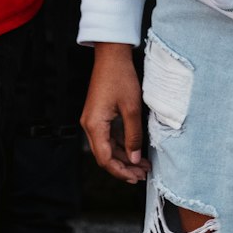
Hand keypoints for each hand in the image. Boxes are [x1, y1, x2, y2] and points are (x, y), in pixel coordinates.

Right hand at [80, 42, 150, 184]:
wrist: (112, 55)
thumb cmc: (121, 77)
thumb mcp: (132, 108)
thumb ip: (133, 135)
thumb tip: (135, 159)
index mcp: (94, 125)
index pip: (105, 159)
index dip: (121, 171)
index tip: (136, 177)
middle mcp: (89, 125)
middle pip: (105, 156)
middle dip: (123, 167)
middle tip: (142, 174)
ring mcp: (93, 120)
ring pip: (107, 147)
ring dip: (124, 157)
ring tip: (142, 164)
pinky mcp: (98, 115)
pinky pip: (108, 136)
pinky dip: (121, 145)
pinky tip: (134, 149)